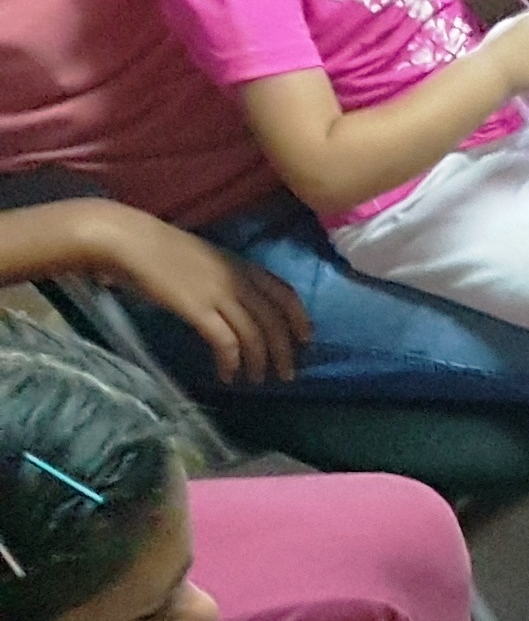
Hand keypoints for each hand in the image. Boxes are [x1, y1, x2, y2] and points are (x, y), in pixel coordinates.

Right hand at [85, 204, 306, 382]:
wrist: (129, 240)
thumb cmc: (160, 249)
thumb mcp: (207, 259)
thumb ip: (226, 278)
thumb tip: (236, 304)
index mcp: (243, 265)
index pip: (286, 294)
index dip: (299, 319)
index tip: (306, 339)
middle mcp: (238, 280)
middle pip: (274, 321)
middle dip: (285, 352)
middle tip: (286, 374)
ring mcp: (219, 294)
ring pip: (254, 335)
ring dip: (259, 363)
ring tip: (256, 380)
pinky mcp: (198, 310)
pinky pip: (226, 343)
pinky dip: (231, 362)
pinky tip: (227, 375)